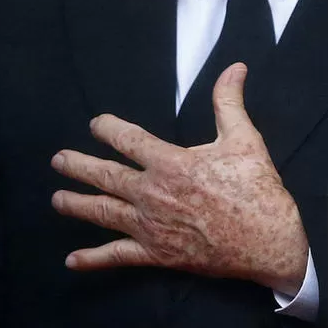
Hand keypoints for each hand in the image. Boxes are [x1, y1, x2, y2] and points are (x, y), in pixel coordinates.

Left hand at [51, 62, 307, 294]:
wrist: (270, 243)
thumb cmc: (256, 190)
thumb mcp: (244, 139)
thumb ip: (229, 101)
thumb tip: (235, 67)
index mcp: (170, 163)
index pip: (127, 140)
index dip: (108, 129)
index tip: (96, 124)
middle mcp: (153, 194)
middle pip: (106, 176)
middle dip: (79, 166)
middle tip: (58, 160)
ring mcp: (152, 227)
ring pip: (104, 213)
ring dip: (78, 205)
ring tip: (57, 199)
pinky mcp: (158, 255)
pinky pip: (119, 257)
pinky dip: (94, 259)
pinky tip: (73, 261)